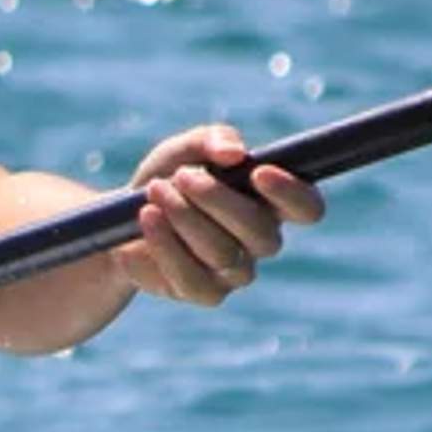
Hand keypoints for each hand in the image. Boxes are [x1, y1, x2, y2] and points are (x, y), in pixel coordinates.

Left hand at [113, 122, 325, 306]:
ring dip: (185, 216)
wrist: (123, 217)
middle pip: (261, 232)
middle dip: (217, 199)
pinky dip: (165, 243)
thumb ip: (211, 140)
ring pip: (222, 252)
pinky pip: (191, 276)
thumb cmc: (169, 178)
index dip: (292, 193)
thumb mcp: (185, 149)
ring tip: (155, 191)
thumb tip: (234, 153)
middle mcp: (261, 240)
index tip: (258, 172)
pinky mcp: (202, 291)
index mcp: (272, 203)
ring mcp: (235, 271)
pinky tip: (148, 219)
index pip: (307, 207)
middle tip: (182, 176)